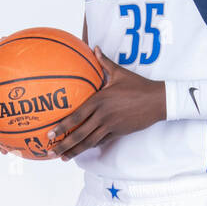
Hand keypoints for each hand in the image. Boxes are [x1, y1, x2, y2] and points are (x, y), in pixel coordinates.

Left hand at [46, 47, 166, 159]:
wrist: (157, 101)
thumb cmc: (138, 85)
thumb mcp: (120, 72)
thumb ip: (104, 62)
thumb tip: (94, 48)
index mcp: (99, 100)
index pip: (76, 116)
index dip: (62, 126)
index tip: (50, 133)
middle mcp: (103, 115)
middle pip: (79, 134)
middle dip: (63, 144)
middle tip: (50, 151)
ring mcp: (111, 125)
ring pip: (89, 142)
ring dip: (75, 151)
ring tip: (63, 157)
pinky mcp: (118, 132)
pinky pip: (101, 141)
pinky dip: (90, 147)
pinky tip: (81, 152)